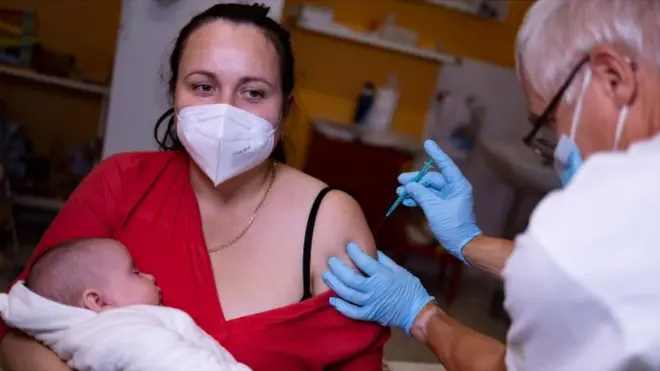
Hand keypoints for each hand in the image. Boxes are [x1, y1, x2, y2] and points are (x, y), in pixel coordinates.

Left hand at [322, 243, 433, 334]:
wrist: (416, 311)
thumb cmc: (409, 288)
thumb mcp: (399, 270)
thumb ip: (384, 261)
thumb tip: (371, 250)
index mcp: (382, 276)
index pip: (364, 261)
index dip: (354, 252)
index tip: (347, 245)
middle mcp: (373, 289)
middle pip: (351, 278)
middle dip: (338, 268)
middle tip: (331, 260)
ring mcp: (370, 303)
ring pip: (347, 293)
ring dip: (335, 284)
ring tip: (327, 275)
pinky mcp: (368, 315)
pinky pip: (351, 312)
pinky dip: (340, 306)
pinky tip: (331, 299)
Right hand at [397, 140, 480, 261]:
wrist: (462, 244)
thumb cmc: (453, 225)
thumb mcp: (435, 209)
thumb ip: (421, 195)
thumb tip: (410, 185)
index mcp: (458, 185)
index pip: (445, 164)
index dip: (435, 153)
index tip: (427, 143)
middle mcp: (453, 188)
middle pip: (432, 178)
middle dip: (416, 179)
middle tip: (401, 180)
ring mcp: (448, 197)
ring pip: (428, 188)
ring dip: (414, 190)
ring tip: (400, 192)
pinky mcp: (442, 206)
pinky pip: (428, 197)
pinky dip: (418, 198)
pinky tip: (406, 200)